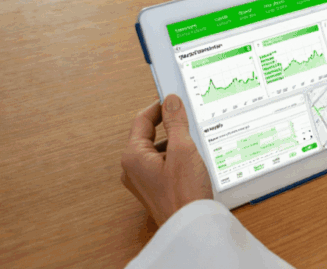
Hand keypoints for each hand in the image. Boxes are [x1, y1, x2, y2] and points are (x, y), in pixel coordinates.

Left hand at [121, 94, 212, 225]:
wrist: (191, 227)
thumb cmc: (184, 194)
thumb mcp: (183, 149)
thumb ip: (176, 122)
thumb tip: (170, 101)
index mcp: (133, 156)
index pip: (142, 120)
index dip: (160, 106)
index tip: (174, 98)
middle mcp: (132, 168)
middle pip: (149, 134)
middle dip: (170, 126)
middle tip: (189, 119)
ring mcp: (142, 180)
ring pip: (158, 149)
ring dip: (175, 143)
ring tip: (194, 144)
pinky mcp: (154, 188)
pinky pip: (162, 163)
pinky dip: (176, 157)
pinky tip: (193, 160)